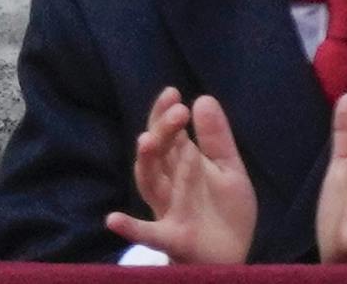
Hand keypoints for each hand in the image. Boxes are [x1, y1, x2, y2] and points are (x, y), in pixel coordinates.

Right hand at [108, 86, 257, 263]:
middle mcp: (169, 185)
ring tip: (146, 141)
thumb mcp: (228, 167)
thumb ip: (216, 138)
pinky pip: (149, 234)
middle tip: (177, 111)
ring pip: (151, 184)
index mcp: (182, 165)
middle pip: (158, 154)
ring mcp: (168, 210)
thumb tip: (203, 98)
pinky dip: (131, 228)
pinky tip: (113, 220)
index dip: (165, 115)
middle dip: (163, 131)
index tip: (172, 93)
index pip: (168, 136)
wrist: (233, 254)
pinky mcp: (174, 238)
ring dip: (147, 163)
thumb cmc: (225, 210)